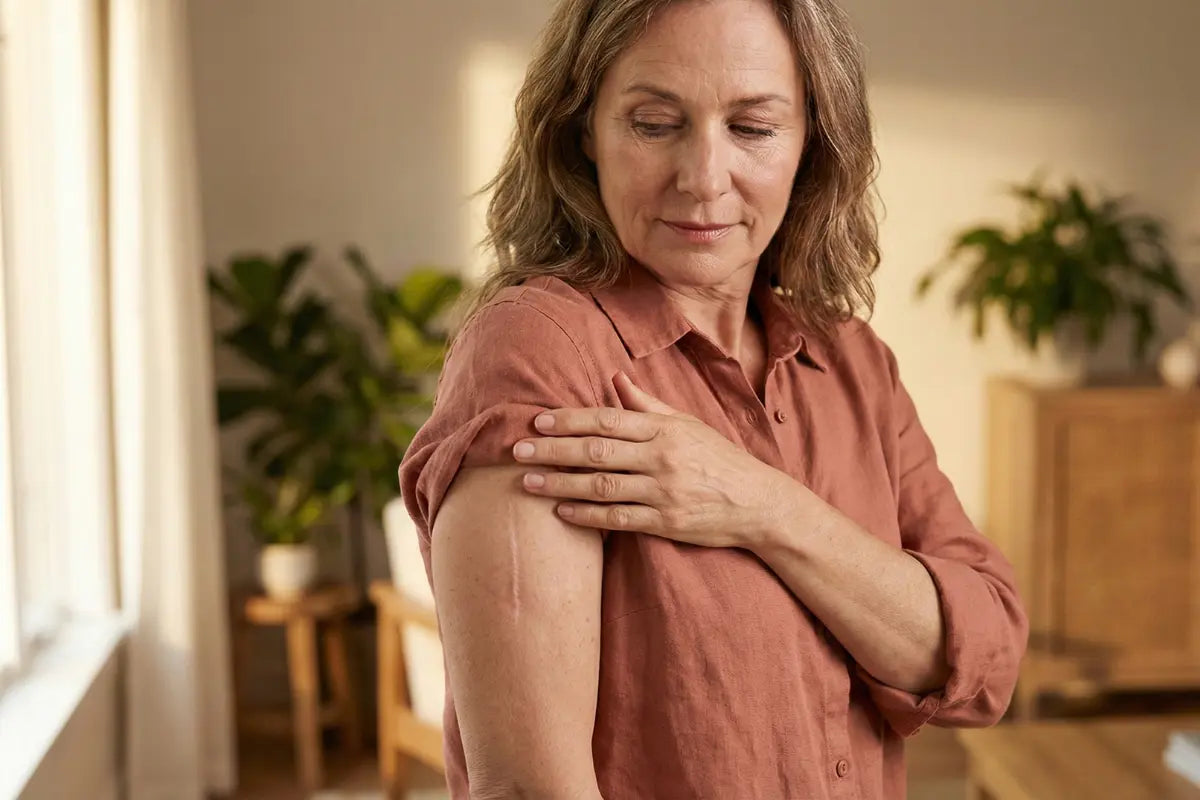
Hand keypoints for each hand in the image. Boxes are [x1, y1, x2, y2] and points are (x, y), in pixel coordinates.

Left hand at [513, 371, 796, 548]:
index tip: (537, 421)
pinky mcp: (666, 523)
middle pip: (597, 451)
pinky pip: (618, 519)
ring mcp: (663, 492)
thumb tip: (615, 377)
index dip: (570, 419)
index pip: (608, 419)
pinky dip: (587, 515)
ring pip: (602, 486)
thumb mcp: (688, 424)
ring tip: (527, 482)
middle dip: (554, 451)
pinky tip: (560, 511)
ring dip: (561, 484)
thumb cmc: (719, 459)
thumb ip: (648, 404)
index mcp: (666, 429)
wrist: (760, 503)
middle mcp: (662, 458)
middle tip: (517, 451)